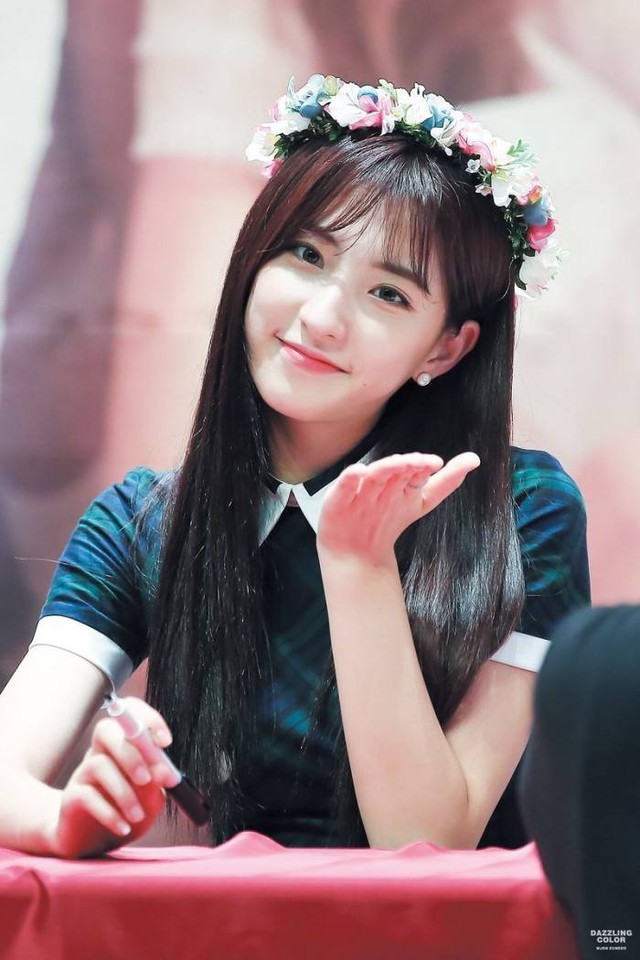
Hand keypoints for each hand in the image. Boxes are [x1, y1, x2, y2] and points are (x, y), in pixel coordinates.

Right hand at [46, 697, 173, 857]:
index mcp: (123, 744)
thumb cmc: (127, 811)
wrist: (93, 842)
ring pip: (98, 764)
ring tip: (138, 816)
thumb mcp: (150, 799)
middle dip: (130, 753)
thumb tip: (164, 771)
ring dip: (124, 792)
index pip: (129, 711)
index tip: (165, 742)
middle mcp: (100, 752)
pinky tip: (123, 828)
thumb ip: (157, 784)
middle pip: (105, 730)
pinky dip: (109, 813)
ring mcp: (82, 773)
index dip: (148, 719)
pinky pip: (86, 796)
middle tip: (147, 779)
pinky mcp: (71, 797)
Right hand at [316, 452, 479, 568]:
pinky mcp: (339, 499)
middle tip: (421, 462)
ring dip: (387, 467)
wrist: (357, 554)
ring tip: (400, 464)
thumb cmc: (386, 522)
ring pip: (375, 474)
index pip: (414, 471)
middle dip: (408, 464)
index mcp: (400, 483)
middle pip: (396, 470)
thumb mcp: (421, 502)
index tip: (437, 463)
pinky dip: (351, 477)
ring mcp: (361, 491)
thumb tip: (474, 458)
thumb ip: (446, 482)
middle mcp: (382, 483)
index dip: (424, 466)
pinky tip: (360, 472)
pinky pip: (346, 486)